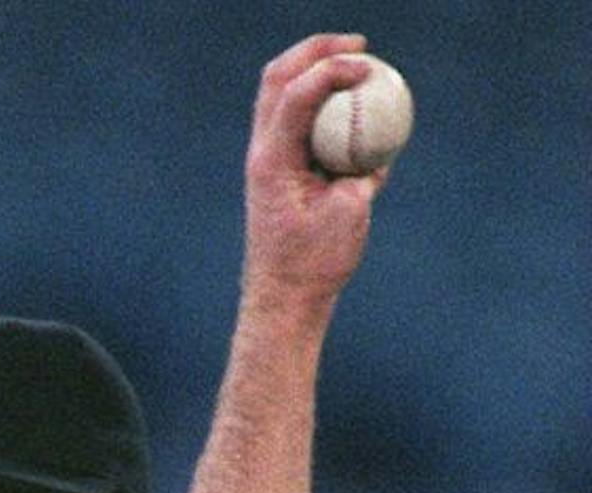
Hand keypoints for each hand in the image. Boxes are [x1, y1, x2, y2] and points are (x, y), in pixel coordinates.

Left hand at [242, 35, 386, 310]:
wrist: (283, 298)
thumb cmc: (315, 262)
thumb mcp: (349, 211)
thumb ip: (362, 169)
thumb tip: (377, 142)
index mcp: (272, 160)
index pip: (295, 95)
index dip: (331, 68)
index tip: (367, 64)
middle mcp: (263, 154)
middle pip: (277, 81)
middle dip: (315, 51)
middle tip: (358, 45)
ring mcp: (267, 161)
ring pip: (281, 98)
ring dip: (314, 72)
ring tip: (356, 63)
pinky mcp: (278, 172)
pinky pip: (298, 125)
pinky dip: (322, 106)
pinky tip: (355, 105)